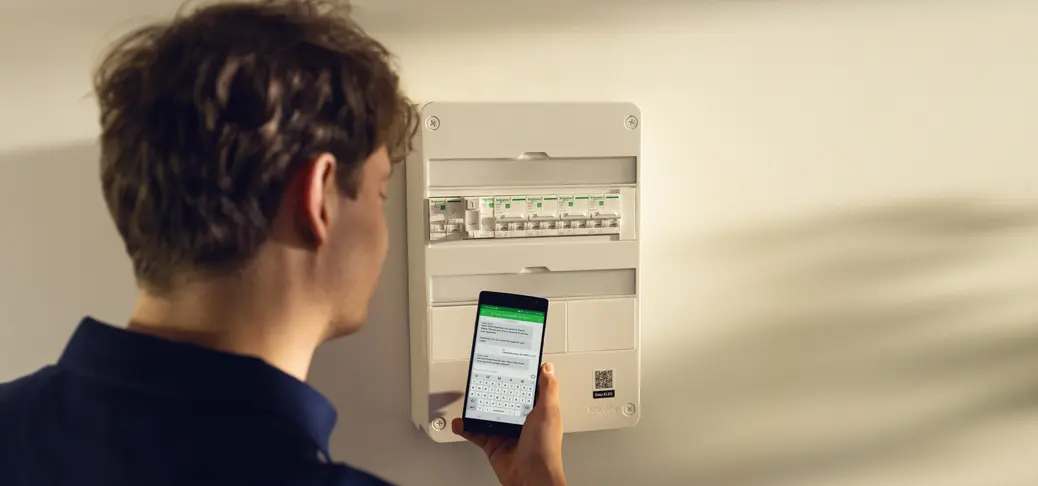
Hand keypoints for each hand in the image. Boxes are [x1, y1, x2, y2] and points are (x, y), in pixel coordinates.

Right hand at [453, 362, 565, 485]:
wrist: (530, 478)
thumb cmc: (545, 449)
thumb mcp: (549, 412)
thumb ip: (548, 389)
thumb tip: (548, 369)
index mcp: (538, 411)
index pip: (528, 389)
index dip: (520, 377)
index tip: (509, 364)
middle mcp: (522, 421)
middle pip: (504, 399)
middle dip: (493, 390)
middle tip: (483, 378)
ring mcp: (506, 432)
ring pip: (488, 414)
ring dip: (477, 407)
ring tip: (469, 397)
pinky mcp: (493, 444)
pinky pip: (476, 432)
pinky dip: (467, 427)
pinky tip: (462, 421)